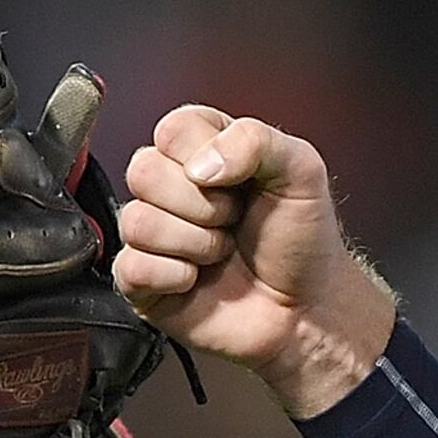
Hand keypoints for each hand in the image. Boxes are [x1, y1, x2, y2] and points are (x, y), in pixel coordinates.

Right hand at [111, 106, 397, 418]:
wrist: (306, 308)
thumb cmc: (303, 239)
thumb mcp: (301, 172)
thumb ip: (255, 142)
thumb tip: (200, 165)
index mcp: (202, 148)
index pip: (172, 129)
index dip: (208, 157)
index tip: (241, 182)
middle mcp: (171, 185)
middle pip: (144, 172)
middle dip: (204, 206)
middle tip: (234, 221)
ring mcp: (152, 232)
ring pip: (138, 221)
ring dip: (196, 244)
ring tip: (222, 251)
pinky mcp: (140, 278)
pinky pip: (131, 266)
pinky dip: (176, 277)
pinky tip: (199, 279)